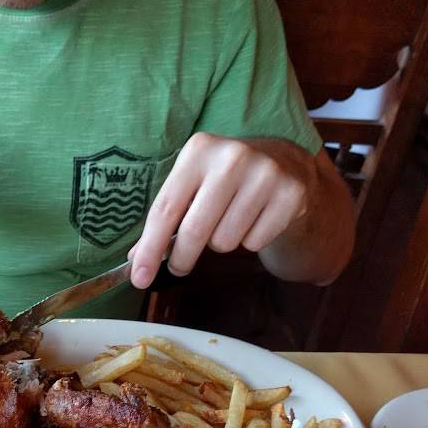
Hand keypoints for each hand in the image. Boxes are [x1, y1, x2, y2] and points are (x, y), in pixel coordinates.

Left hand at [128, 133, 317, 287]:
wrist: (285, 163)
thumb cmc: (226, 180)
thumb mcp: (192, 185)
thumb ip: (165, 219)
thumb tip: (137, 260)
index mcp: (199, 150)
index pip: (166, 209)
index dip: (150, 248)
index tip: (140, 277)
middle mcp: (232, 157)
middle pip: (194, 230)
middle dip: (181, 258)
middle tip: (179, 266)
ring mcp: (265, 175)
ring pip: (224, 242)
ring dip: (221, 243)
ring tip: (230, 222)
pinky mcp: (290, 195)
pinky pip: (254, 243)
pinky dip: (249, 241)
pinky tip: (256, 219)